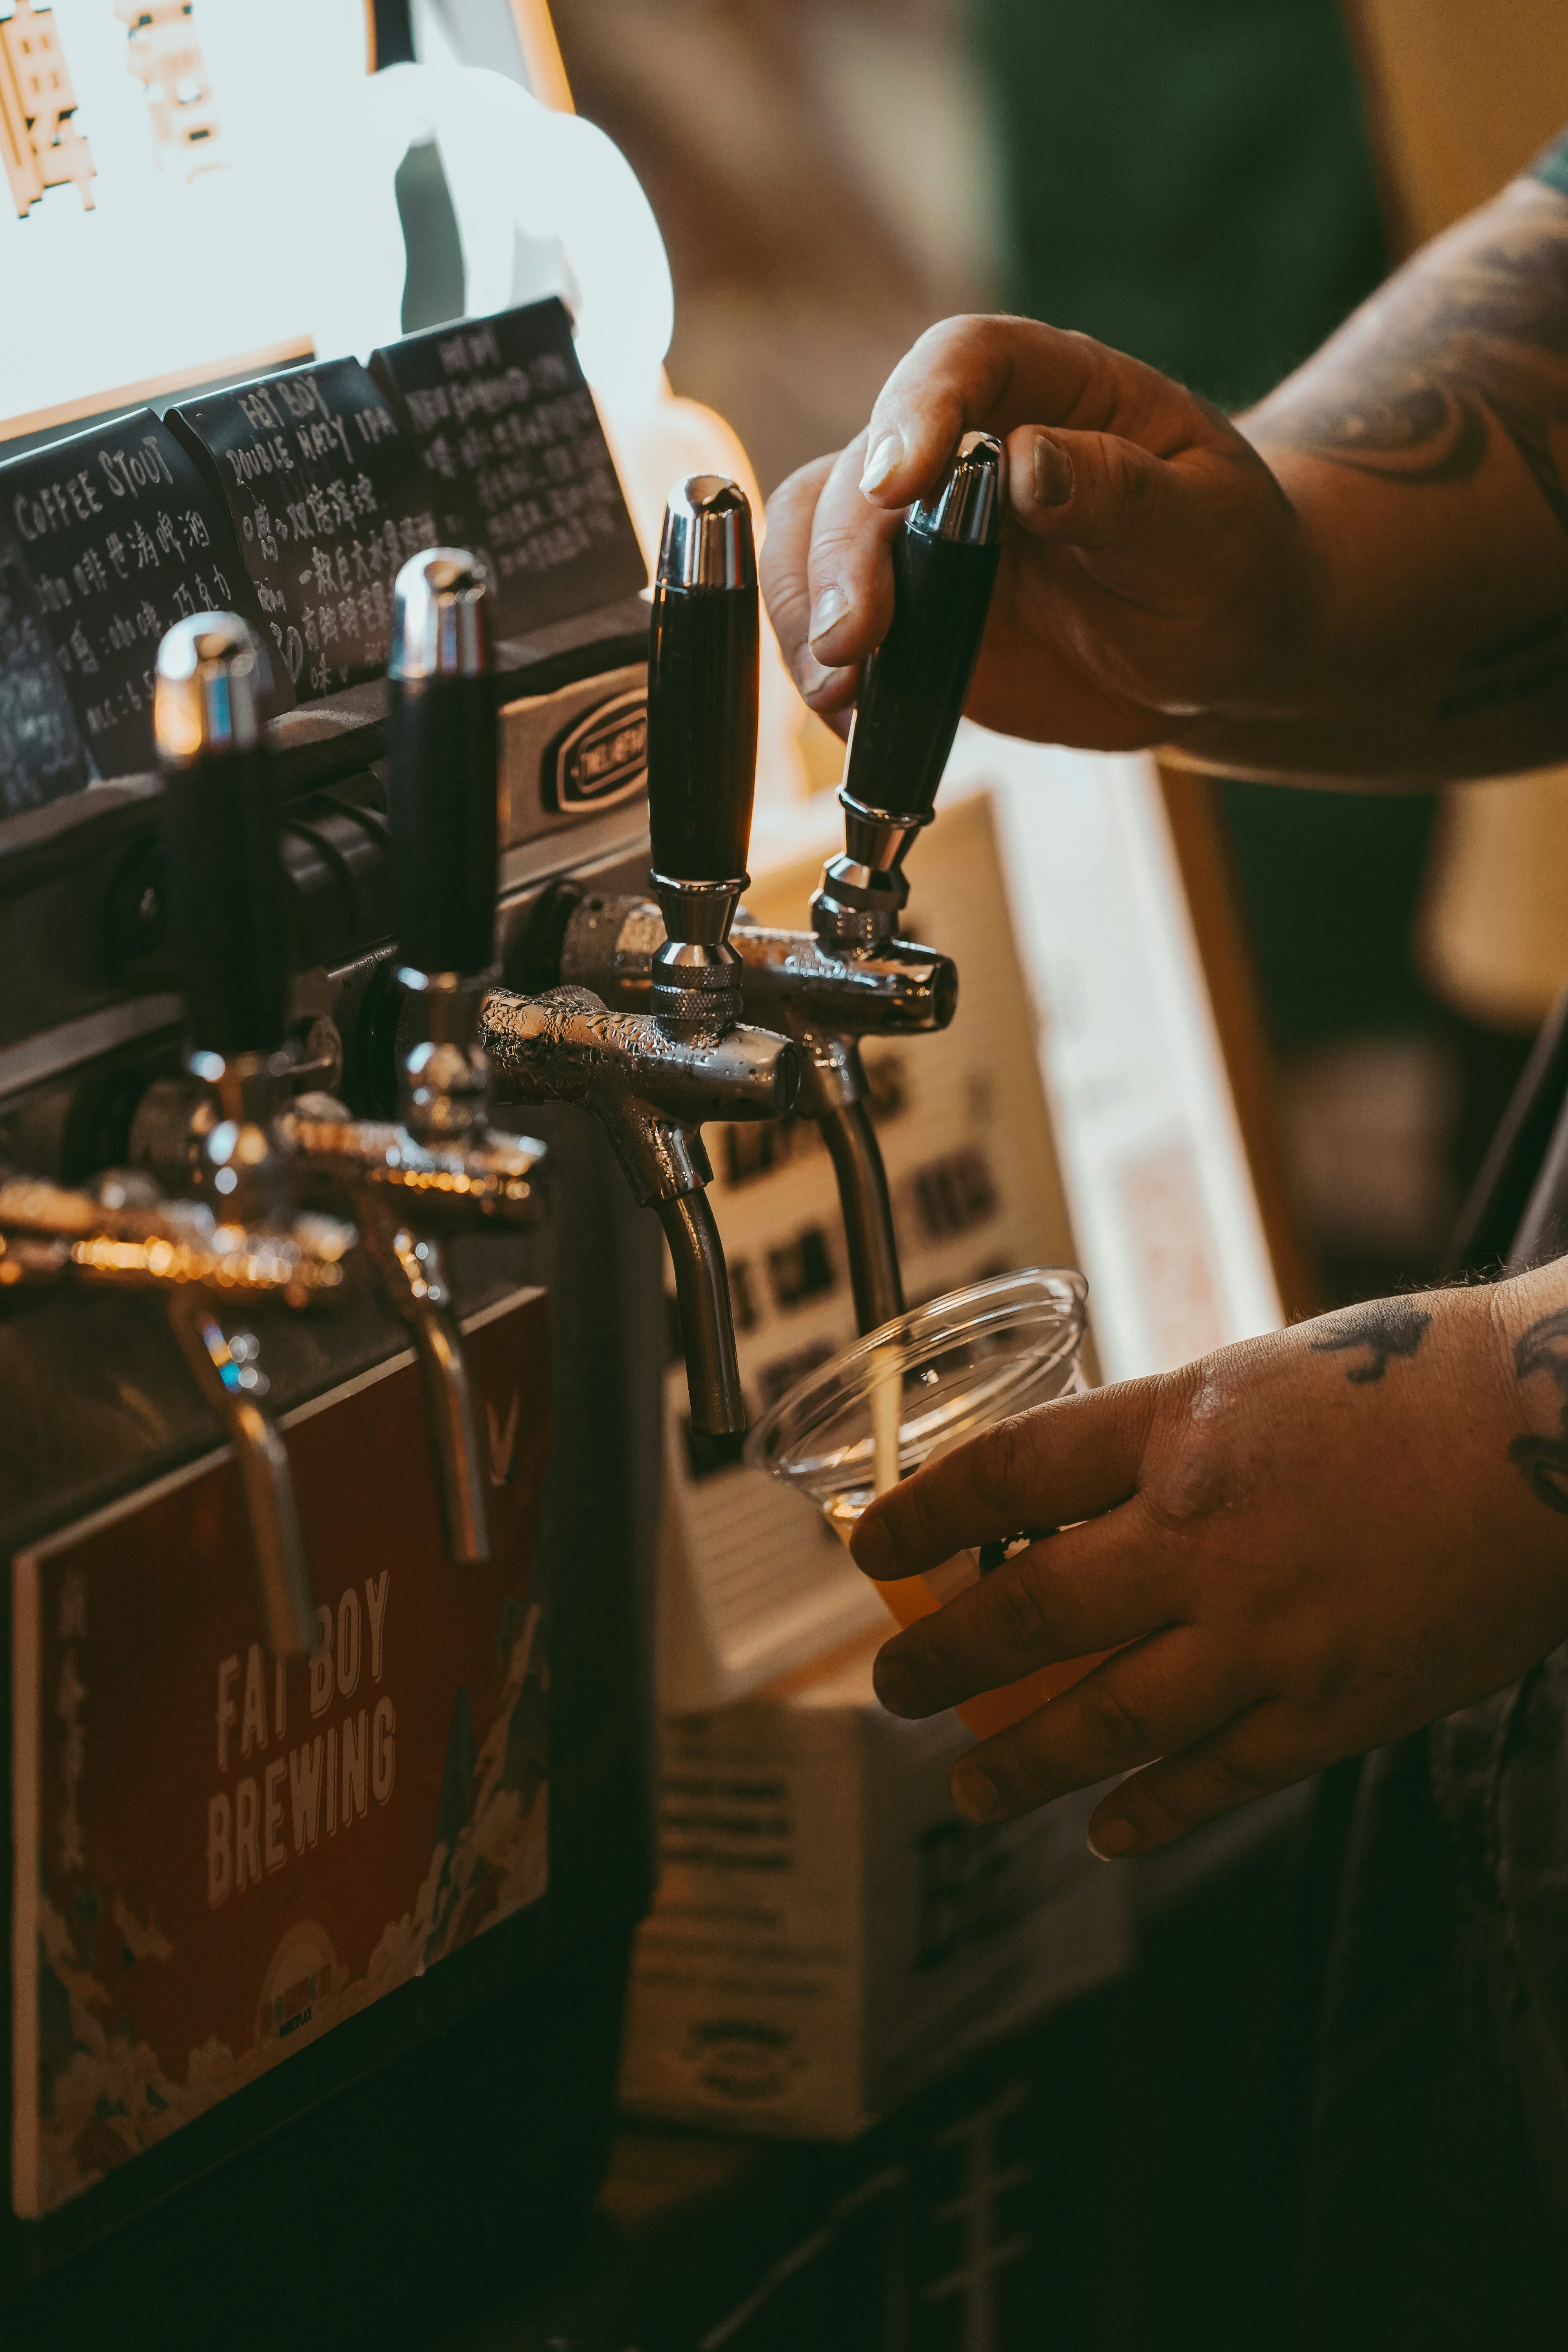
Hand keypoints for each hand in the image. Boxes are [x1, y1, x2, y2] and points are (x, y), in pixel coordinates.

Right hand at [759, 313, 1318, 749]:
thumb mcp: (1204, 527)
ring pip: (815, 534)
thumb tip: (1028, 462)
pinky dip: (823, 671)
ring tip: (838, 690)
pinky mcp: (905, 608)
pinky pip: (831, 620)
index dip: (917, 411)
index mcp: (1049, 389)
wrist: (1217, 647)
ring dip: (806, 608)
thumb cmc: (1226, 565)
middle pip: (863, 466)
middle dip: (843, 552)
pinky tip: (852, 718)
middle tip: (853, 639)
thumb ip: (1120, 494)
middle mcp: (965, 446)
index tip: (897, 482)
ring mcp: (923, 532)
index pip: (961, 362)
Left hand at [849, 1273, 1567, 1856]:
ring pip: (1103, 1719)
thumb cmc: (1405, 1381)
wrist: (1552, 1430)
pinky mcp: (1334, 1705)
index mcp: (1179, 1425)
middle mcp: (1203, 1534)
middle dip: (942, 1660)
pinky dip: (1149, 1813)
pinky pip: (1215, 1778)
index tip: (872, 1550)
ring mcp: (1266, 1633)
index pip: (1005, 1475)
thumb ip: (1161, 1443)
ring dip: (1019, 1762)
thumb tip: (1072, 1502)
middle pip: (1029, 1611)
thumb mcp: (1252, 1376)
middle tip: (890, 1692)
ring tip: (967, 1787)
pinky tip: (1104, 1832)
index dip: (922, 1517)